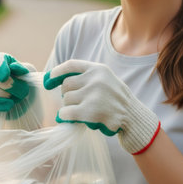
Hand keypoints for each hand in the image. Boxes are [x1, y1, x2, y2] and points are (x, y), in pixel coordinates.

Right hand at [0, 52, 36, 119]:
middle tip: (24, 91)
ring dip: (7, 96)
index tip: (6, 76)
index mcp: (3, 61)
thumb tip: (14, 66)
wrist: (23, 101)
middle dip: (13, 86)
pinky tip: (9, 105)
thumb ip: (23, 68)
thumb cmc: (25, 84)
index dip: (0, 66)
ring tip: (16, 98)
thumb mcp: (29, 74)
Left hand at [44, 60, 160, 154]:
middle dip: (67, 94)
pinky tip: (66, 118)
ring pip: (66, 99)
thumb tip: (58, 80)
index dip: (57, 72)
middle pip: (66, 84)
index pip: (71, 65)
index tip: (48, 80)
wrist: (134, 117)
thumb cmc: (115, 100)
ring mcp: (93, 95)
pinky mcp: (91, 111)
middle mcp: (95, 79)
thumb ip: (87, 77)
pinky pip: (66, 112)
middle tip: (75, 102)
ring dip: (69, 107)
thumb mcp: (105, 80)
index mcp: (98, 69)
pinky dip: (63, 116)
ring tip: (80, 111)